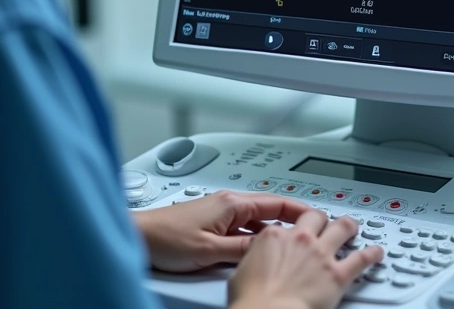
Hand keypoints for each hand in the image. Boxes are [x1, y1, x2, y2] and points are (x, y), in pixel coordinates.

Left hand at [132, 190, 309, 272]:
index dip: (300, 210)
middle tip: (309, 232)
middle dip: (290, 221)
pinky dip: (254, 237)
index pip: (277, 202)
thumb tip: (268, 251)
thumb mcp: (210, 251)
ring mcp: (218, 212)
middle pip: (269, 210)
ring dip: (271, 231)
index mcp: (231, 203)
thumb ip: (242, 250)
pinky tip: (256, 250)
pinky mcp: (210, 223)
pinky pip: (241, 228)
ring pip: (255, 221)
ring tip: (287, 244)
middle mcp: (227, 203)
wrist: (136, 236)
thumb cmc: (165, 238)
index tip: (317, 218)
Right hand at [228, 209, 384, 308]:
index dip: (294, 227)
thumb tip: (257, 263)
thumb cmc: (253, 299)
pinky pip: (362, 259)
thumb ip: (255, 258)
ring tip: (354, 227)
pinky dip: (372, 254)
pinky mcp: (337, 275)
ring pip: (343, 228)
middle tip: (327, 222)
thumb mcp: (242, 270)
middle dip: (323, 218)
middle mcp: (301, 240)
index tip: (296, 231)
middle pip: (317, 217)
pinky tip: (377, 252)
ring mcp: (321, 255)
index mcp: (275, 236)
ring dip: (350, 226)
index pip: (288, 222)